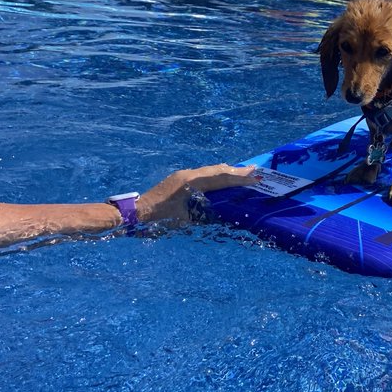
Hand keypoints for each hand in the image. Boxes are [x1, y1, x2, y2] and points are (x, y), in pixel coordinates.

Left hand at [136, 164, 257, 225]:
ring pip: (210, 171)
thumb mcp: (185, 221)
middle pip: (217, 170)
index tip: (255, 177)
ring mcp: (183, 176)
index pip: (220, 178)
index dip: (239, 178)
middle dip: (236, 171)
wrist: (136, 214)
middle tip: (254, 172)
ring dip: (226, 172)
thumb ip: (204, 215)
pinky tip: (221, 181)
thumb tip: (222, 213)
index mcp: (191, 182)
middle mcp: (188, 175)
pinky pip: (202, 175)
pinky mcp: (179, 180)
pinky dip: (216, 176)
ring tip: (242, 174)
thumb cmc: (159, 220)